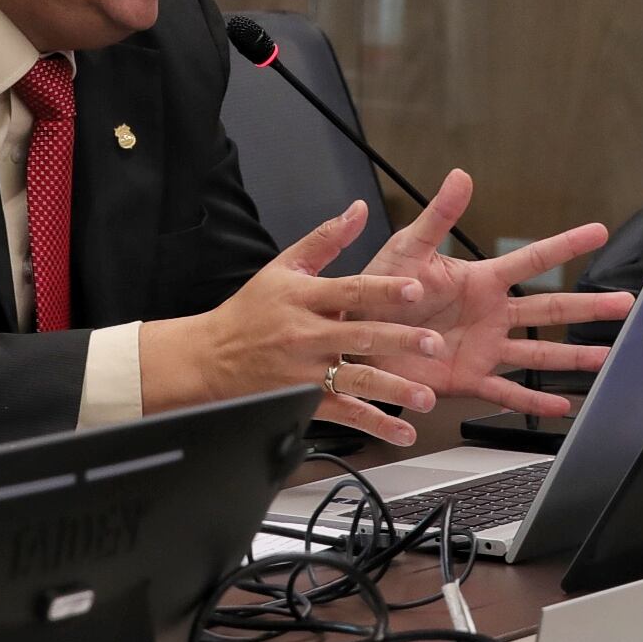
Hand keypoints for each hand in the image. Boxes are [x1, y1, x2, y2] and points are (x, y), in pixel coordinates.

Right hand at [140, 200, 443, 445]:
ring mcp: (306, 371)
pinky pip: (344, 413)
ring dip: (393, 389)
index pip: (349, 289)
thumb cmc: (249, 312)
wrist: (209, 358)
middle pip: (359, 335)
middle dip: (399, 340)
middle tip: (433, 343)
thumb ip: (325, 239)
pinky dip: (374, 424)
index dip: (382, 290)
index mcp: (303, 297)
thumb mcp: (283, 267)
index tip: (415, 289)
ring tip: (426, 396)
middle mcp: (306, 334)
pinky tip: (401, 431)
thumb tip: (357, 210)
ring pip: (355, 379)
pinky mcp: (304, 401)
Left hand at [357, 169, 633, 415]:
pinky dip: (534, 400)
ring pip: (539, 352)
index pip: (531, 260)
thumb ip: (438, 216)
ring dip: (574, 356)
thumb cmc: (378, 288)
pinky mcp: (468, 377)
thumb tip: (460, 176)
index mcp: (479, 281)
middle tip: (626, 303)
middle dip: (588, 305)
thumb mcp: (408, 247)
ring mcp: (483, 347)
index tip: (598, 231)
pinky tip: (563, 404)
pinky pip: (507, 392)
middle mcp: (489, 314)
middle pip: (550, 308)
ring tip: (609, 358)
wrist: (354, 333)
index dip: (565, 244)